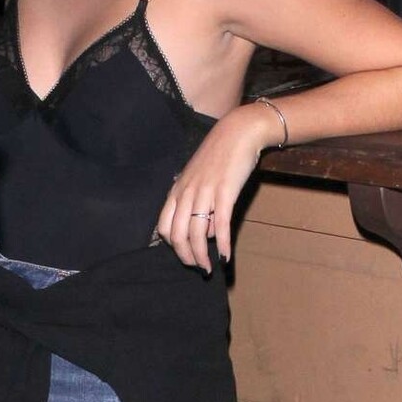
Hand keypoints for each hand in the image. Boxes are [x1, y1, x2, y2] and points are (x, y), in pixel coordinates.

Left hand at [154, 104, 276, 271]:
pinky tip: (224, 257)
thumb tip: (205, 234)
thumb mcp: (200, 181)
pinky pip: (220, 224)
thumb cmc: (219, 157)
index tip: (186, 254)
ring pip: (196, 233)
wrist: (237, 133)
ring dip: (201, 256)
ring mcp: (204, 193)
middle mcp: (187, 193)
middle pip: (177, 235)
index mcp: (178, 191)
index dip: (173, 246)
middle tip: (197, 268)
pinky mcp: (224, 192)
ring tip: (208, 268)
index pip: (164, 227)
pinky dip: (221, 244)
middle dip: (186, 256)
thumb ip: (198, 206)